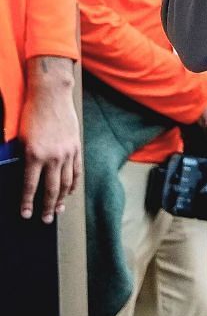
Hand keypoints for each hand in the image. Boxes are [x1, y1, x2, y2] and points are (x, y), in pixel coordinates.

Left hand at [20, 58, 79, 222]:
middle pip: (51, 189)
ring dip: (61, 199)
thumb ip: (24, 158)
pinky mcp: (76, 147)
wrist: (51, 96)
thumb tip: (26, 176)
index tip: (25, 214)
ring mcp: (67, 152)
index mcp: (34, 155)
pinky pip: (76, 170)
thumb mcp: (21, 138)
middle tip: (46, 220)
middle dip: (47, 207)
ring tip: (58, 211)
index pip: (30, 186)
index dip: (27, 202)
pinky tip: (70, 192)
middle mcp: (52, 156)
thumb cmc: (32, 114)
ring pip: (66, 182)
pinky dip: (73, 184)